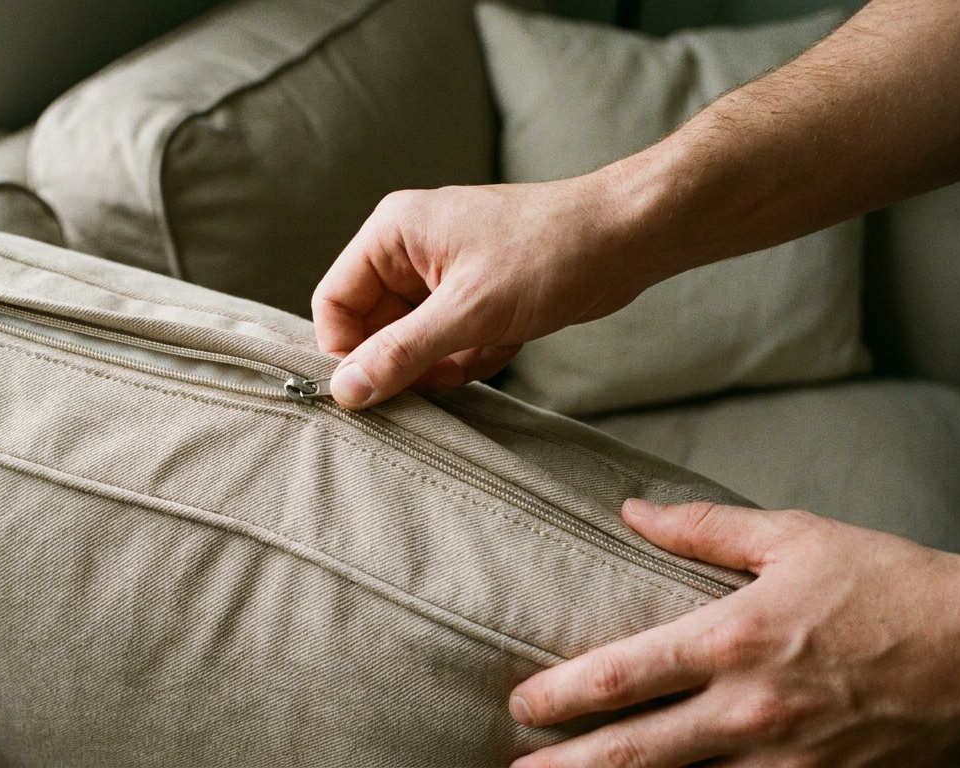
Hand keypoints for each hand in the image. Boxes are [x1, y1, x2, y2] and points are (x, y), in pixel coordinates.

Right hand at [311, 177, 660, 409]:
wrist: (626, 238)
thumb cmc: (548, 255)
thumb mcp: (467, 313)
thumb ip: (399, 354)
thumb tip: (345, 390)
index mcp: (392, 234)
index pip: (334, 302)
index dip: (347, 351)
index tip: (375, 390)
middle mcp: (410, 247)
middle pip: (372, 325)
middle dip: (405, 361)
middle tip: (437, 382)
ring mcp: (444, 270)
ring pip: (413, 338)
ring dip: (443, 362)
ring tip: (481, 355)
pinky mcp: (476, 291)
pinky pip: (449, 339)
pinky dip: (472, 354)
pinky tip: (506, 344)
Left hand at [509, 500, 959, 766]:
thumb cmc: (889, 584)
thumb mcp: (793, 537)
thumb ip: (703, 529)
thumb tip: (631, 510)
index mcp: (735, 638)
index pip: (624, 673)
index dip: (561, 694)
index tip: (520, 703)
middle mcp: (750, 709)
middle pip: (635, 753)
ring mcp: (786, 763)